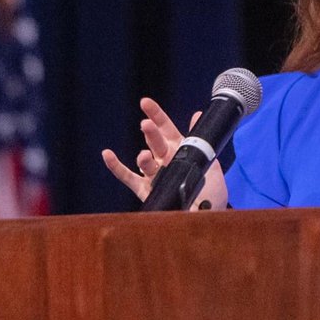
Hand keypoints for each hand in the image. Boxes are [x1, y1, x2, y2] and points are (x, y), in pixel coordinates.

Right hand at [102, 97, 228, 208]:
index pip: (165, 128)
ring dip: (143, 156)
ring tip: (145, 156)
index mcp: (179, 149)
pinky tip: (108, 155)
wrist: (209, 216)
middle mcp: (165, 160)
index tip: (145, 103)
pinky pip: (129, 178)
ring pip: (144, 161)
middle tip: (147, 125)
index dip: (156, 115)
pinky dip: (117, 167)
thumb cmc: (212, 191)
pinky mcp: (147, 190)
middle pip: (155, 142)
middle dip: (150, 133)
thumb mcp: (210, 162)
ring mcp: (155, 175)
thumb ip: (202, 140)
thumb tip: (197, 114)